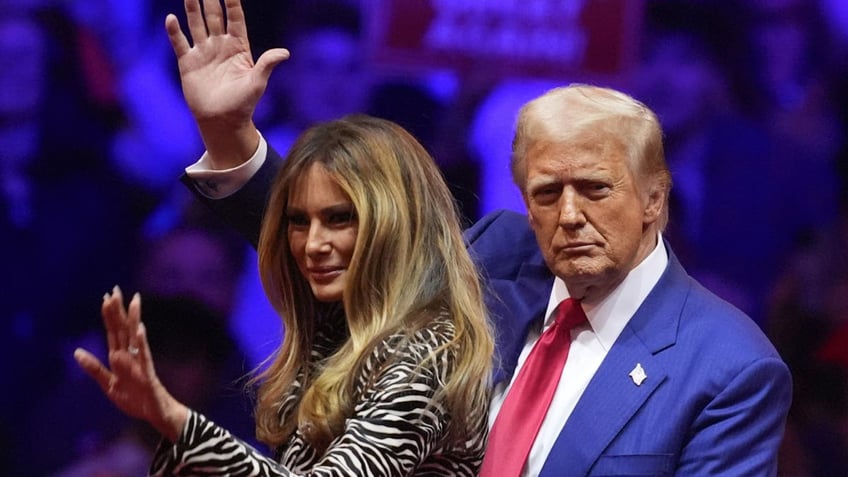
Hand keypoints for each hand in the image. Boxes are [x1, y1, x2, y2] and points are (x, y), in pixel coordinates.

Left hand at [74, 287, 187, 441]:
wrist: (155, 414)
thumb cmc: (135, 399)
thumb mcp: (108, 385)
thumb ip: (94, 368)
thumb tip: (76, 352)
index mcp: (120, 358)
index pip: (113, 331)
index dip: (109, 315)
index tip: (106, 297)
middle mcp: (131, 356)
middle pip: (124, 329)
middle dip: (119, 310)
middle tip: (116, 290)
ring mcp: (140, 362)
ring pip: (135, 337)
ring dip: (133, 319)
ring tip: (134, 301)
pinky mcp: (148, 373)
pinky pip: (144, 355)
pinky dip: (142, 342)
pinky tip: (140, 330)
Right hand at [165, 0, 288, 167]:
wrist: (222, 121)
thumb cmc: (243, 104)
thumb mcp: (257, 82)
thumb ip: (267, 64)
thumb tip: (285, 53)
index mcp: (238, 47)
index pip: (235, 18)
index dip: (232, 2)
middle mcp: (219, 45)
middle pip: (214, 16)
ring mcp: (203, 53)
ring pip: (196, 24)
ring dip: (192, 8)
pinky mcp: (188, 63)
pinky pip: (180, 43)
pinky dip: (175, 31)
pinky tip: (171, 18)